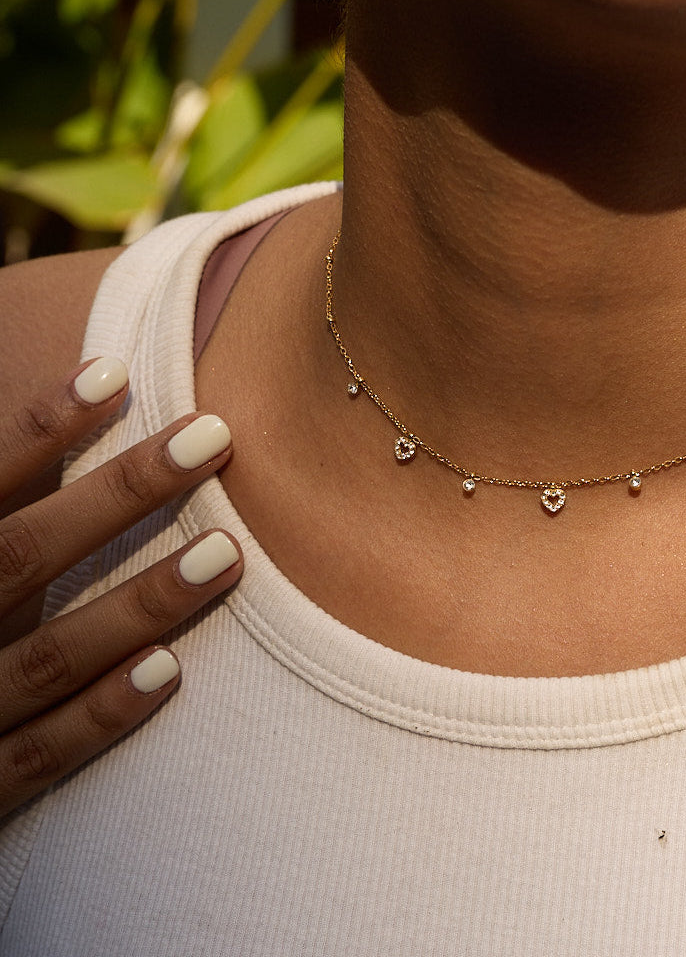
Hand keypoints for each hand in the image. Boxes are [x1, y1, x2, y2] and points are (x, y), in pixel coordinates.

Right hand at [0, 357, 240, 818]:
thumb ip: (2, 511)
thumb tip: (53, 445)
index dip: (38, 428)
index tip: (113, 371)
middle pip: (23, 554)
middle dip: (118, 494)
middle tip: (212, 437)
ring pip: (46, 656)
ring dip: (136, 603)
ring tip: (224, 552)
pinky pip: (36, 754)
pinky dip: (99, 714)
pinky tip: (169, 671)